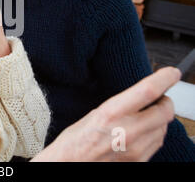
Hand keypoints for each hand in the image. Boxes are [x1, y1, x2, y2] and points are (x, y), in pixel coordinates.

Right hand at [31, 67, 180, 161]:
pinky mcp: (139, 161)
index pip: (147, 91)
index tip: (171, 73)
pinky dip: (154, 134)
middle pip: (164, 111)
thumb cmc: (75, 142)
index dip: (164, 79)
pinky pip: (157, 143)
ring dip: (159, 119)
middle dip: (165, 102)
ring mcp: (136, 149)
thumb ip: (119, 106)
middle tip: (159, 98)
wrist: (69, 166)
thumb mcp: (93, 115)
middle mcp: (127, 131)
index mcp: (111, 114)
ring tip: (144, 117)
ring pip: (164, 128)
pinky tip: (141, 132)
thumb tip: (142, 97)